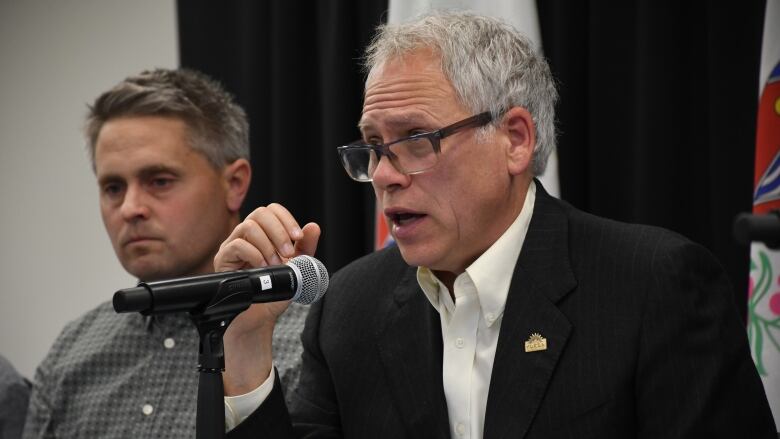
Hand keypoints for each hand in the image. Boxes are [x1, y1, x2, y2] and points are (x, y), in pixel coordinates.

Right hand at [217, 203, 320, 394]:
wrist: (260, 316)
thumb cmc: (275, 290)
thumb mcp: (297, 266)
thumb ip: (306, 247)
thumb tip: (313, 227)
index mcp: (264, 233)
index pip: (272, 210)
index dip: (286, 219)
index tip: (298, 238)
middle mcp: (247, 236)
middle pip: (260, 212)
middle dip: (279, 232)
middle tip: (288, 253)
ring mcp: (233, 245)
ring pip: (249, 226)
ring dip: (267, 245)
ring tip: (274, 264)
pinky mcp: (224, 259)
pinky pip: (237, 245)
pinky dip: (254, 255)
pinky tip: (262, 269)